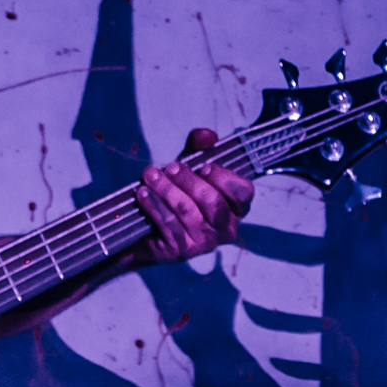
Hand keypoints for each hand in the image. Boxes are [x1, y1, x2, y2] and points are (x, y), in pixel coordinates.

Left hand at [138, 129, 254, 262]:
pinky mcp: (182, 252)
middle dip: (189, 180)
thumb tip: (206, 135)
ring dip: (166, 190)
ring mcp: (205, 243)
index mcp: (236, 208)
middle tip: (170, 166)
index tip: (205, 166)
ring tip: (150, 175)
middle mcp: (226, 228)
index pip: (244, 193)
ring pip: (188, 212)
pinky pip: (169, 225)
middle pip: (212, 201)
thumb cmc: (179, 195)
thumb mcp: (190, 169)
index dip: (225, 179)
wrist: (150, 231)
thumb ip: (199, 148)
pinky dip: (154, 206)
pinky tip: (143, 193)